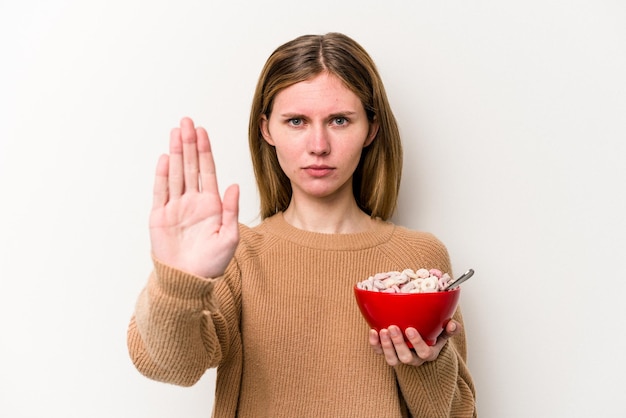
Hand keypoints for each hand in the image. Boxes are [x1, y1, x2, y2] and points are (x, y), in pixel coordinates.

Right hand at [149, 117, 239, 277]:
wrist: (189, 280)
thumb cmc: (212, 262)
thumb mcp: (229, 236)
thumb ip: (231, 210)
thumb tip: (234, 185)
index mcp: (211, 204)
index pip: (207, 171)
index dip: (204, 150)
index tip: (202, 131)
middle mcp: (192, 201)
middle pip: (190, 166)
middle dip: (189, 144)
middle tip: (186, 122)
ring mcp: (175, 207)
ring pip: (175, 173)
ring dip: (176, 153)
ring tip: (175, 132)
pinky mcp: (160, 216)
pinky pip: (160, 191)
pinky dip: (162, 175)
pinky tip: (165, 158)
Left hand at [368, 320, 460, 366]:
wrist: (420, 339)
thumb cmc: (433, 335)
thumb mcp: (444, 332)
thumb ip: (450, 329)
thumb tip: (453, 324)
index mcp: (428, 353)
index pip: (424, 353)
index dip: (416, 343)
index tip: (410, 329)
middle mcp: (414, 358)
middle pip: (405, 358)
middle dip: (398, 343)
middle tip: (393, 327)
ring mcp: (399, 357)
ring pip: (392, 359)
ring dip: (386, 346)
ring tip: (383, 330)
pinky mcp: (387, 353)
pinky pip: (379, 352)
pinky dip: (374, 343)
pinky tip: (373, 331)